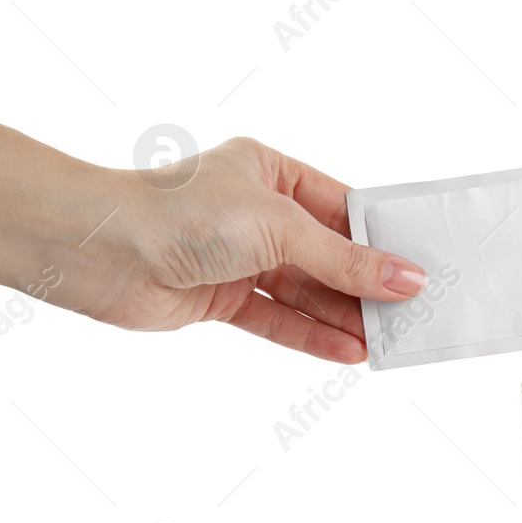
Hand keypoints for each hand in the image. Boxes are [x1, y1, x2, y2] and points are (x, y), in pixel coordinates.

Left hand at [0, 117, 426, 363]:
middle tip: (414, 312)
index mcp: (271, 171)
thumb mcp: (281, 229)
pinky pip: (277, 318)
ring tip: (389, 340)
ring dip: (344, 316)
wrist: (98, 249)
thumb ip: (347, 261)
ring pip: (306, 291)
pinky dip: (311, 335)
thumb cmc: (180, 213)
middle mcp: (256, 211)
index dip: (383, 239)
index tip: (423, 266)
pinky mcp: (219, 296)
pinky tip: (349, 352)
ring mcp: (238, 256)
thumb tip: (408, 279)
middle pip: (328, 254)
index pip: (344, 207)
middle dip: (367, 285)